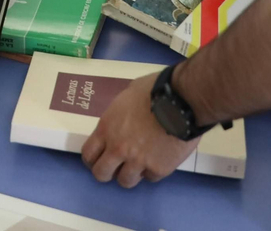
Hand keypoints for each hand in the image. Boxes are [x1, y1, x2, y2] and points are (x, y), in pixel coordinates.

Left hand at [80, 70, 200, 187]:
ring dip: (130, 174)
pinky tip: (159, 158)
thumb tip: (121, 118)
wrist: (182, 101)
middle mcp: (118, 148)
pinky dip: (152, 171)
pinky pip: (150, 177)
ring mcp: (138, 161)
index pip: (88, 154)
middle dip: (107, 172)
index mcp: (107, 128)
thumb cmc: (154, 90)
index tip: (99, 158)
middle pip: (101, 174)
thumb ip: (119, 113)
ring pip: (125, 181)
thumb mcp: (127, 96)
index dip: (92, 159)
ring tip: (139, 164)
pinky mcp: (158, 169)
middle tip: (116, 166)